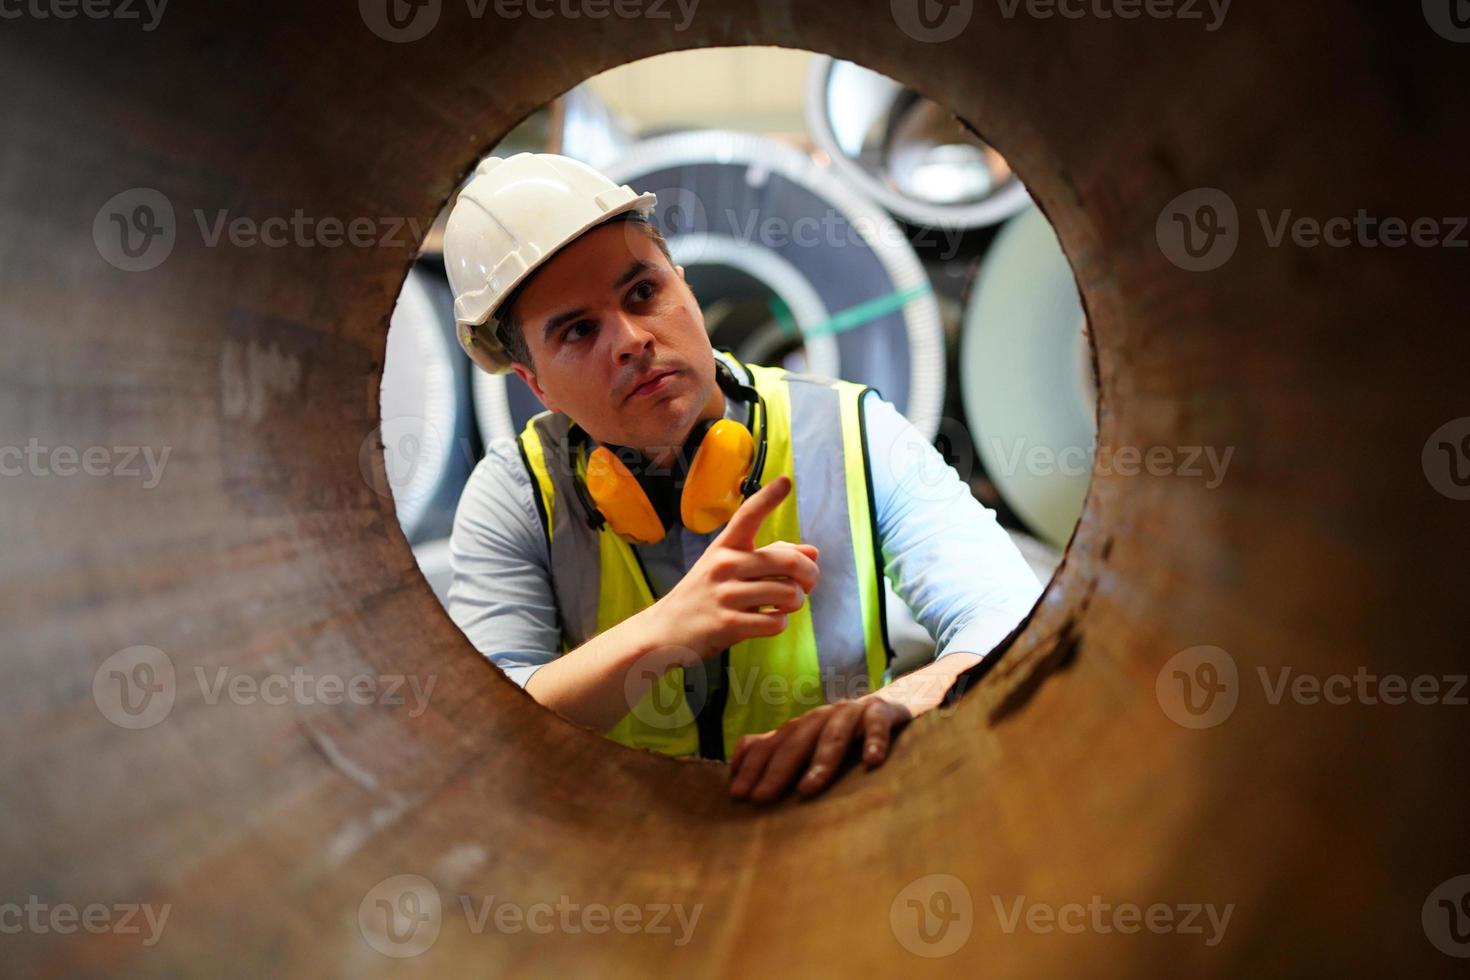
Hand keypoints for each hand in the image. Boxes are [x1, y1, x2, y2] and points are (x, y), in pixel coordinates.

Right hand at [650, 475, 819, 662]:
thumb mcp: (729, 568)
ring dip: (797, 602)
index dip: (768, 498)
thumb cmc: (705, 595)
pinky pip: (776, 621)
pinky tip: (768, 620)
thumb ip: (770, 557)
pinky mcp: (729, 624)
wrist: (666, 630)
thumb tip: (813, 553)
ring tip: (785, 605)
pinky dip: (780, 622)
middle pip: (788, 562)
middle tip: (809, 584)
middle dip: (810, 575)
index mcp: (725, 546)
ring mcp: (726, 595)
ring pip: (788, 594)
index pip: (748, 515)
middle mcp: (725, 565)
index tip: (786, 481)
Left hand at [727, 695, 912, 803]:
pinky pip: (877, 724)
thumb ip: (774, 751)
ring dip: (821, 761)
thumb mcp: (806, 742)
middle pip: (796, 741)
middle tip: (762, 798)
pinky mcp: (882, 711)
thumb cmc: (842, 735)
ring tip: (809, 788)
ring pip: (833, 735)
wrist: (889, 711)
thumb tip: (734, 766)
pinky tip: (871, 762)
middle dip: (777, 770)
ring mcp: (852, 712)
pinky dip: (874, 740)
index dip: (752, 768)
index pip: (771, 745)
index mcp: (801, 726)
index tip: (738, 796)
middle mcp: (821, 717)